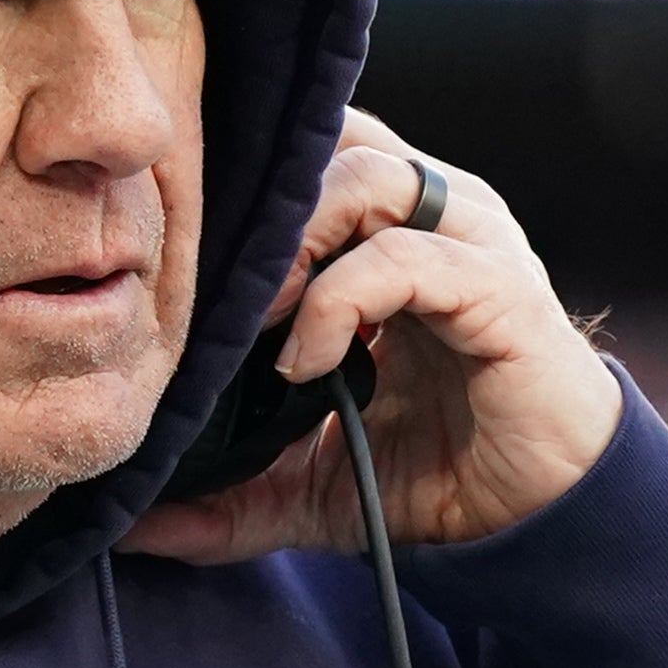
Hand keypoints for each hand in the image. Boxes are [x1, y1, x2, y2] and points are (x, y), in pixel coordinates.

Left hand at [122, 111, 621, 563]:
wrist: (539, 523)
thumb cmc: (435, 476)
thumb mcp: (309, 483)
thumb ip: (228, 492)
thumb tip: (128, 527)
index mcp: (392, 229)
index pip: (309, 148)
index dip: (243, 178)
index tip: (180, 247)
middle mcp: (436, 213)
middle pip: (330, 141)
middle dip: (257, 204)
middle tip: (209, 288)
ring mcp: (474, 243)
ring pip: (367, 177)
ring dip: (294, 242)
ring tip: (256, 323)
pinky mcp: (501, 289)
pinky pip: (406, 256)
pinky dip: (338, 301)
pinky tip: (306, 363)